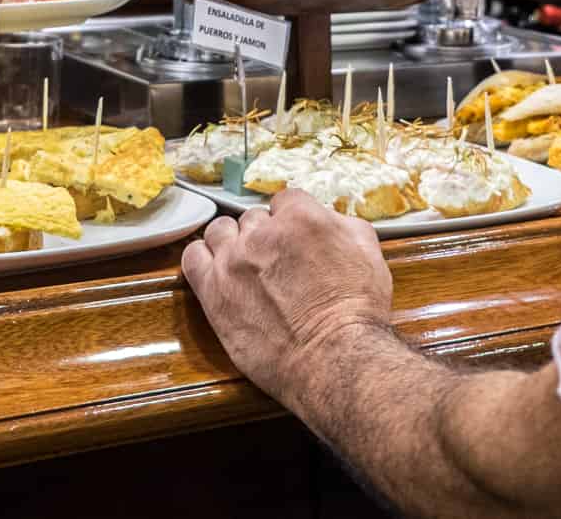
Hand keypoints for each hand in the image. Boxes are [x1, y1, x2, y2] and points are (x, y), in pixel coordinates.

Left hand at [181, 188, 392, 404]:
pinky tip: (216, 271)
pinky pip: (193, 258)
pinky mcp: (213, 290)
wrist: (334, 359)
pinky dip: (203, 259)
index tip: (293, 241)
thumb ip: (343, 225)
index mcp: (300, 217)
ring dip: (231, 243)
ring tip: (244, 267)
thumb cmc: (356, 312)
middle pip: (252, 218)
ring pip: (220, 231)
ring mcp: (233, 260)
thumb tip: (328, 219)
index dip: (290, 222)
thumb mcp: (368, 253)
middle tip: (276, 264)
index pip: (284, 201)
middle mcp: (262, 233)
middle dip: (264, 236)